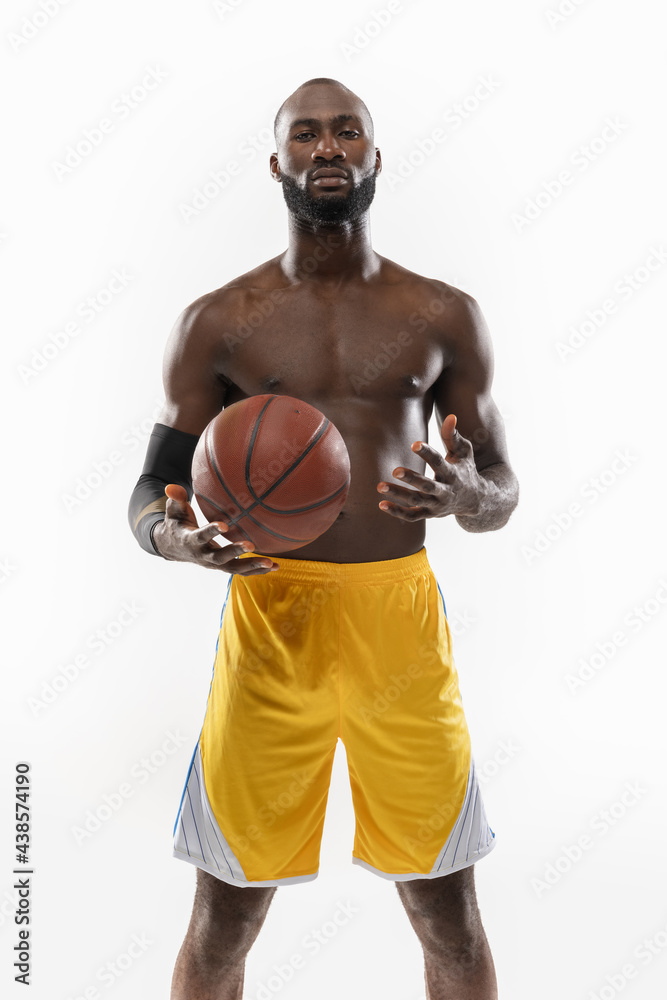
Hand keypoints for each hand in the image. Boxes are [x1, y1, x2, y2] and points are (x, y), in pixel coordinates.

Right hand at [152, 484, 279, 573]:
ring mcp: (214, 564)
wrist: (173, 547)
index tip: (224, 525)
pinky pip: (241, 571)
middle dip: (235, 552)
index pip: (201, 536)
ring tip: (270, 563)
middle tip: (251, 545)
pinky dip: (257, 570)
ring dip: (252, 566)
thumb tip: (171, 487)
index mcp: (191, 541)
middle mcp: (203, 556)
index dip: (212, 531)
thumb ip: (175, 500)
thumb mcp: (174, 512)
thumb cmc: (176, 524)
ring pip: (233, 569)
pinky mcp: (223, 566)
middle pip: (220, 558)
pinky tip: (276, 566)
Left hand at [377, 414, 489, 521]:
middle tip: (395, 470)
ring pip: (416, 501)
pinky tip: (381, 504)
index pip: (439, 463)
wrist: (476, 500)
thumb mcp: (464, 452)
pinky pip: (412, 515)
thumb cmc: (465, 470)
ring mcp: (436, 505)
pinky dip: (397, 512)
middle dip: (412, 479)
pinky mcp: (429, 514)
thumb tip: (451, 416)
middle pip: (427, 486)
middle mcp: (445, 492)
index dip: (427, 454)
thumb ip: (453, 436)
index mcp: (453, 474)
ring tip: (380, 486)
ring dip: (398, 494)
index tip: (414, 444)